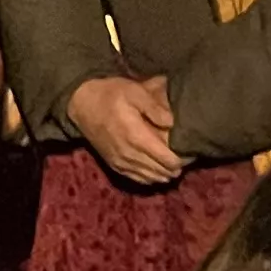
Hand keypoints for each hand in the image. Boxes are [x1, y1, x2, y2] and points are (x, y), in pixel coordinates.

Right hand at [69, 72, 184, 186]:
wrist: (82, 103)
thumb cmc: (111, 94)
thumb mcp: (134, 91)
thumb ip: (154, 107)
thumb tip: (172, 123)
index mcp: (137, 137)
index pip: (168, 160)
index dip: (182, 160)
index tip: (189, 152)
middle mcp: (130, 155)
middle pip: (162, 172)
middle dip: (176, 167)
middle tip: (185, 158)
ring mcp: (121, 162)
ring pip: (151, 178)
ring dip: (165, 174)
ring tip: (173, 165)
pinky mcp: (114, 165)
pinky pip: (137, 179)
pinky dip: (150, 178)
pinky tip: (157, 172)